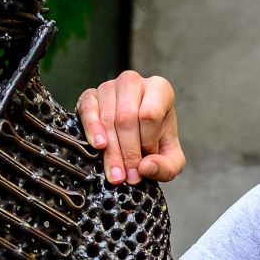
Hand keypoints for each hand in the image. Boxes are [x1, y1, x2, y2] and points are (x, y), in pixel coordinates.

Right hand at [76, 70, 184, 184]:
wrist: (134, 137)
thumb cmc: (155, 142)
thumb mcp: (170, 159)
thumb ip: (166, 166)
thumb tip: (145, 166)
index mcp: (159, 88)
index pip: (150, 114)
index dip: (146, 142)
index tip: (145, 162)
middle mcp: (133, 81)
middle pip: (127, 118)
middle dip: (128, 152)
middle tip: (128, 177)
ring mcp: (109, 86)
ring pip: (108, 118)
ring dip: (111, 151)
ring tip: (116, 174)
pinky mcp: (89, 95)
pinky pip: (88, 110)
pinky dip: (92, 129)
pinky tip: (98, 146)